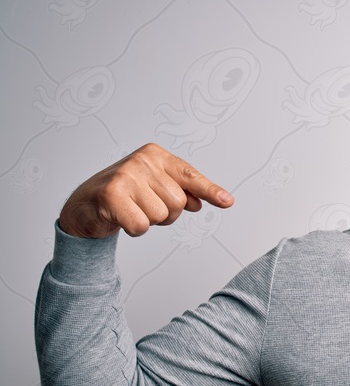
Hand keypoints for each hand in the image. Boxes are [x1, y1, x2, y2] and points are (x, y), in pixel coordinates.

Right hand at [59, 143, 233, 238]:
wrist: (85, 205)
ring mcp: (126, 175)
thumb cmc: (126, 195)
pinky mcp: (112, 194)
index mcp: (156, 155)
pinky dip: (134, 229)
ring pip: (161, 216)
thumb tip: (200, 203)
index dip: (209, 191)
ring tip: (132, 210)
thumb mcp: (156, 189)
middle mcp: (142, 161)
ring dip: (149, 221)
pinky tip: (121, 217)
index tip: (227, 202)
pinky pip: (142, 225)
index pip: (190, 176)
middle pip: (178, 202)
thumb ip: (181, 192)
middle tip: (144, 206)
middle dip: (166, 214)